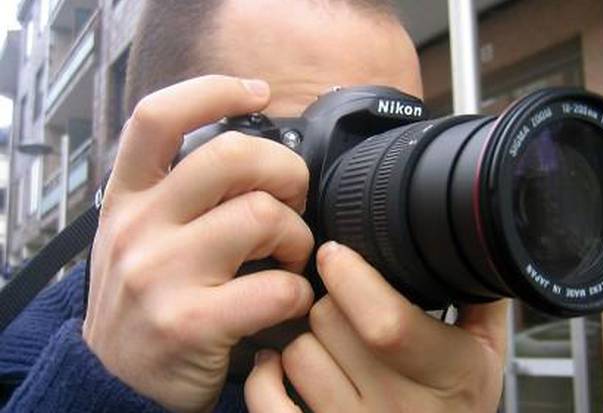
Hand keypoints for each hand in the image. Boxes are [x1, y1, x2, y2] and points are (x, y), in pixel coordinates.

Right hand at [83, 75, 314, 412]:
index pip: (158, 117)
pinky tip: (290, 301)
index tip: (256, 93)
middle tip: (294, 198)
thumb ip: (183, 196)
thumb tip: (259, 160)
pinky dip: (301, 292)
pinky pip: (277, 287)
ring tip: (293, 257)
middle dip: (285, 171)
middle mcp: (139, 227)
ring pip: (261, 217)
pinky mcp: (191, 323)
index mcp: (129, 198)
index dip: (213, 91)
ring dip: (298, 236)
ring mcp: (161, 274)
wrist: (114, 382)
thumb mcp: (142, 236)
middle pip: (231, 156)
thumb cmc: (146, 302)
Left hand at [244, 242, 507, 411]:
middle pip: (329, 322)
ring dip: (306, 337)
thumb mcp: (486, 355)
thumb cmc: (456, 406)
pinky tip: (281, 366)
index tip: (337, 254)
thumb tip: (471, 243)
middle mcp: (398, 407)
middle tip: (346, 306)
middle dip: (330, 300)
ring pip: (297, 353)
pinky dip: (265, 375)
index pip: (386, 324)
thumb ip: (480, 299)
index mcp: (448, 375)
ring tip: (331, 343)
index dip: (351, 279)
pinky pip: (267, 398)